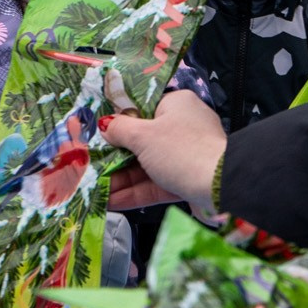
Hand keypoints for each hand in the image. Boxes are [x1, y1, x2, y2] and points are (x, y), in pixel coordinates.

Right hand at [103, 91, 227, 215]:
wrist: (220, 187)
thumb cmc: (182, 150)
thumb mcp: (143, 135)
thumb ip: (119, 129)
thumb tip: (105, 125)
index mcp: (176, 106)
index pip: (141, 110)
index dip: (118, 123)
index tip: (96, 134)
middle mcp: (182, 128)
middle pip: (140, 142)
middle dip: (113, 157)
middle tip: (88, 165)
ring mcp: (184, 156)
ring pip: (144, 166)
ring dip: (118, 178)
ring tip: (92, 187)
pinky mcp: (184, 181)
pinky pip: (153, 185)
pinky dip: (132, 192)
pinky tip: (108, 201)